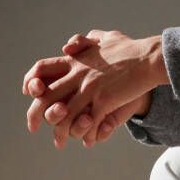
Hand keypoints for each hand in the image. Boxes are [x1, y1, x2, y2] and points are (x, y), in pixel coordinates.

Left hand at [23, 29, 165, 147]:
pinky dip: (86, 134)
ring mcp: (90, 88)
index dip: (31, 82)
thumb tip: (70, 46)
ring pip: (65, 113)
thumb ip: (86, 41)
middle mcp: (77, 74)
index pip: (42, 68)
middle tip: (32, 126)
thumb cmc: (131, 48)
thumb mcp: (105, 38)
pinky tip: (87, 141)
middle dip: (35, 114)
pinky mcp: (104, 101)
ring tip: (58, 142)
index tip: (30, 93)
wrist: (149, 58)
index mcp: (75, 60)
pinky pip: (88, 122)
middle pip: (46, 95)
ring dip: (59, 131)